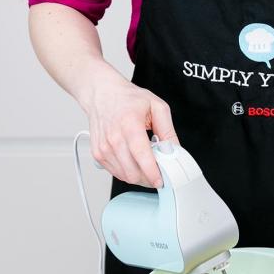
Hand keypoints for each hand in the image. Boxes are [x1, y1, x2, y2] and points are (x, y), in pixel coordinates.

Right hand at [83, 65, 177, 187]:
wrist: (102, 94)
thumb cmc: (127, 99)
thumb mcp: (156, 106)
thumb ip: (168, 130)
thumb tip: (174, 151)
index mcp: (129, 124)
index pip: (141, 155)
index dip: (152, 172)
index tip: (161, 180)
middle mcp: (114, 137)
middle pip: (133, 172)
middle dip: (149, 177)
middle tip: (158, 170)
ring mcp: (104, 148)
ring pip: (125, 176)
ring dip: (139, 176)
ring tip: (145, 161)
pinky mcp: (98, 154)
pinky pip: (116, 173)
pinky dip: (128, 172)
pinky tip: (133, 160)